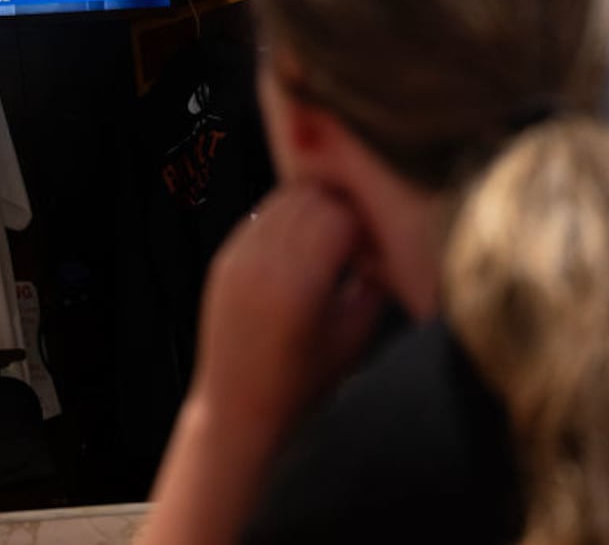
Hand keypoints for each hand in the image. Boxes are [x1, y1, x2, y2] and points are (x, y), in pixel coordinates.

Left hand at [188, 184, 385, 438]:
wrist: (237, 410)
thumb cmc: (302, 384)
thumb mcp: (353, 338)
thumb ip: (374, 287)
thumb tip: (385, 249)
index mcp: (299, 284)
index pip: (339, 216)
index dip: (364, 224)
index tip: (375, 245)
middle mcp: (263, 263)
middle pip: (311, 198)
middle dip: (341, 210)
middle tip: (357, 237)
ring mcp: (238, 258)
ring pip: (283, 200)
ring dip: (313, 209)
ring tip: (330, 238)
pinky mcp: (223, 260)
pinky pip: (261, 217)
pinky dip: (286, 219)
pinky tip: (301, 246)